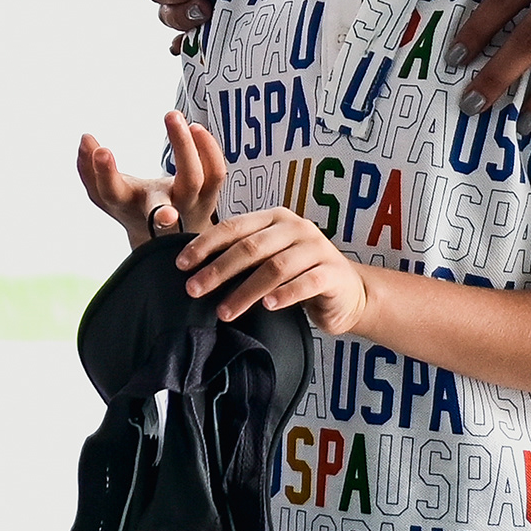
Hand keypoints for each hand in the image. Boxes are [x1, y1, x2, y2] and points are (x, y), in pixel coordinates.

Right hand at [76, 111, 227, 248]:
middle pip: (161, 201)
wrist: (170, 244)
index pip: (113, 194)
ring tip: (172, 116)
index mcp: (129, 208)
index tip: (102, 149)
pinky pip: (215, 173)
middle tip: (157, 138)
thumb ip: (89, 170)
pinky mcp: (209, 198)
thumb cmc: (134, 210)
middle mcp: (160, 212)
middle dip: (153, 174)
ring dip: (185, 145)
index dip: (105, 174)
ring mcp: (189, 207)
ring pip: (193, 180)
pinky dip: (208, 148)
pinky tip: (194, 127)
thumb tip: (85, 138)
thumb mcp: (107, 196)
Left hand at [177, 203, 373, 337]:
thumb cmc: (298, 276)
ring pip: (275, 267)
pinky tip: (269, 306)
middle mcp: (296, 228)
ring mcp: (317, 248)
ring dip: (246, 291)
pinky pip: (307, 282)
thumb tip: (193, 271)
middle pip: (250, 247)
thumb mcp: (268, 260)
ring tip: (224, 311)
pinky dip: (285, 294)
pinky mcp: (334, 273)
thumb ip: (241, 258)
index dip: (205, 244)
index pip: (233, 227)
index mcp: (274, 219)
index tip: (181, 264)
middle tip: (194, 290)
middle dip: (218, 269)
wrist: (348, 294)